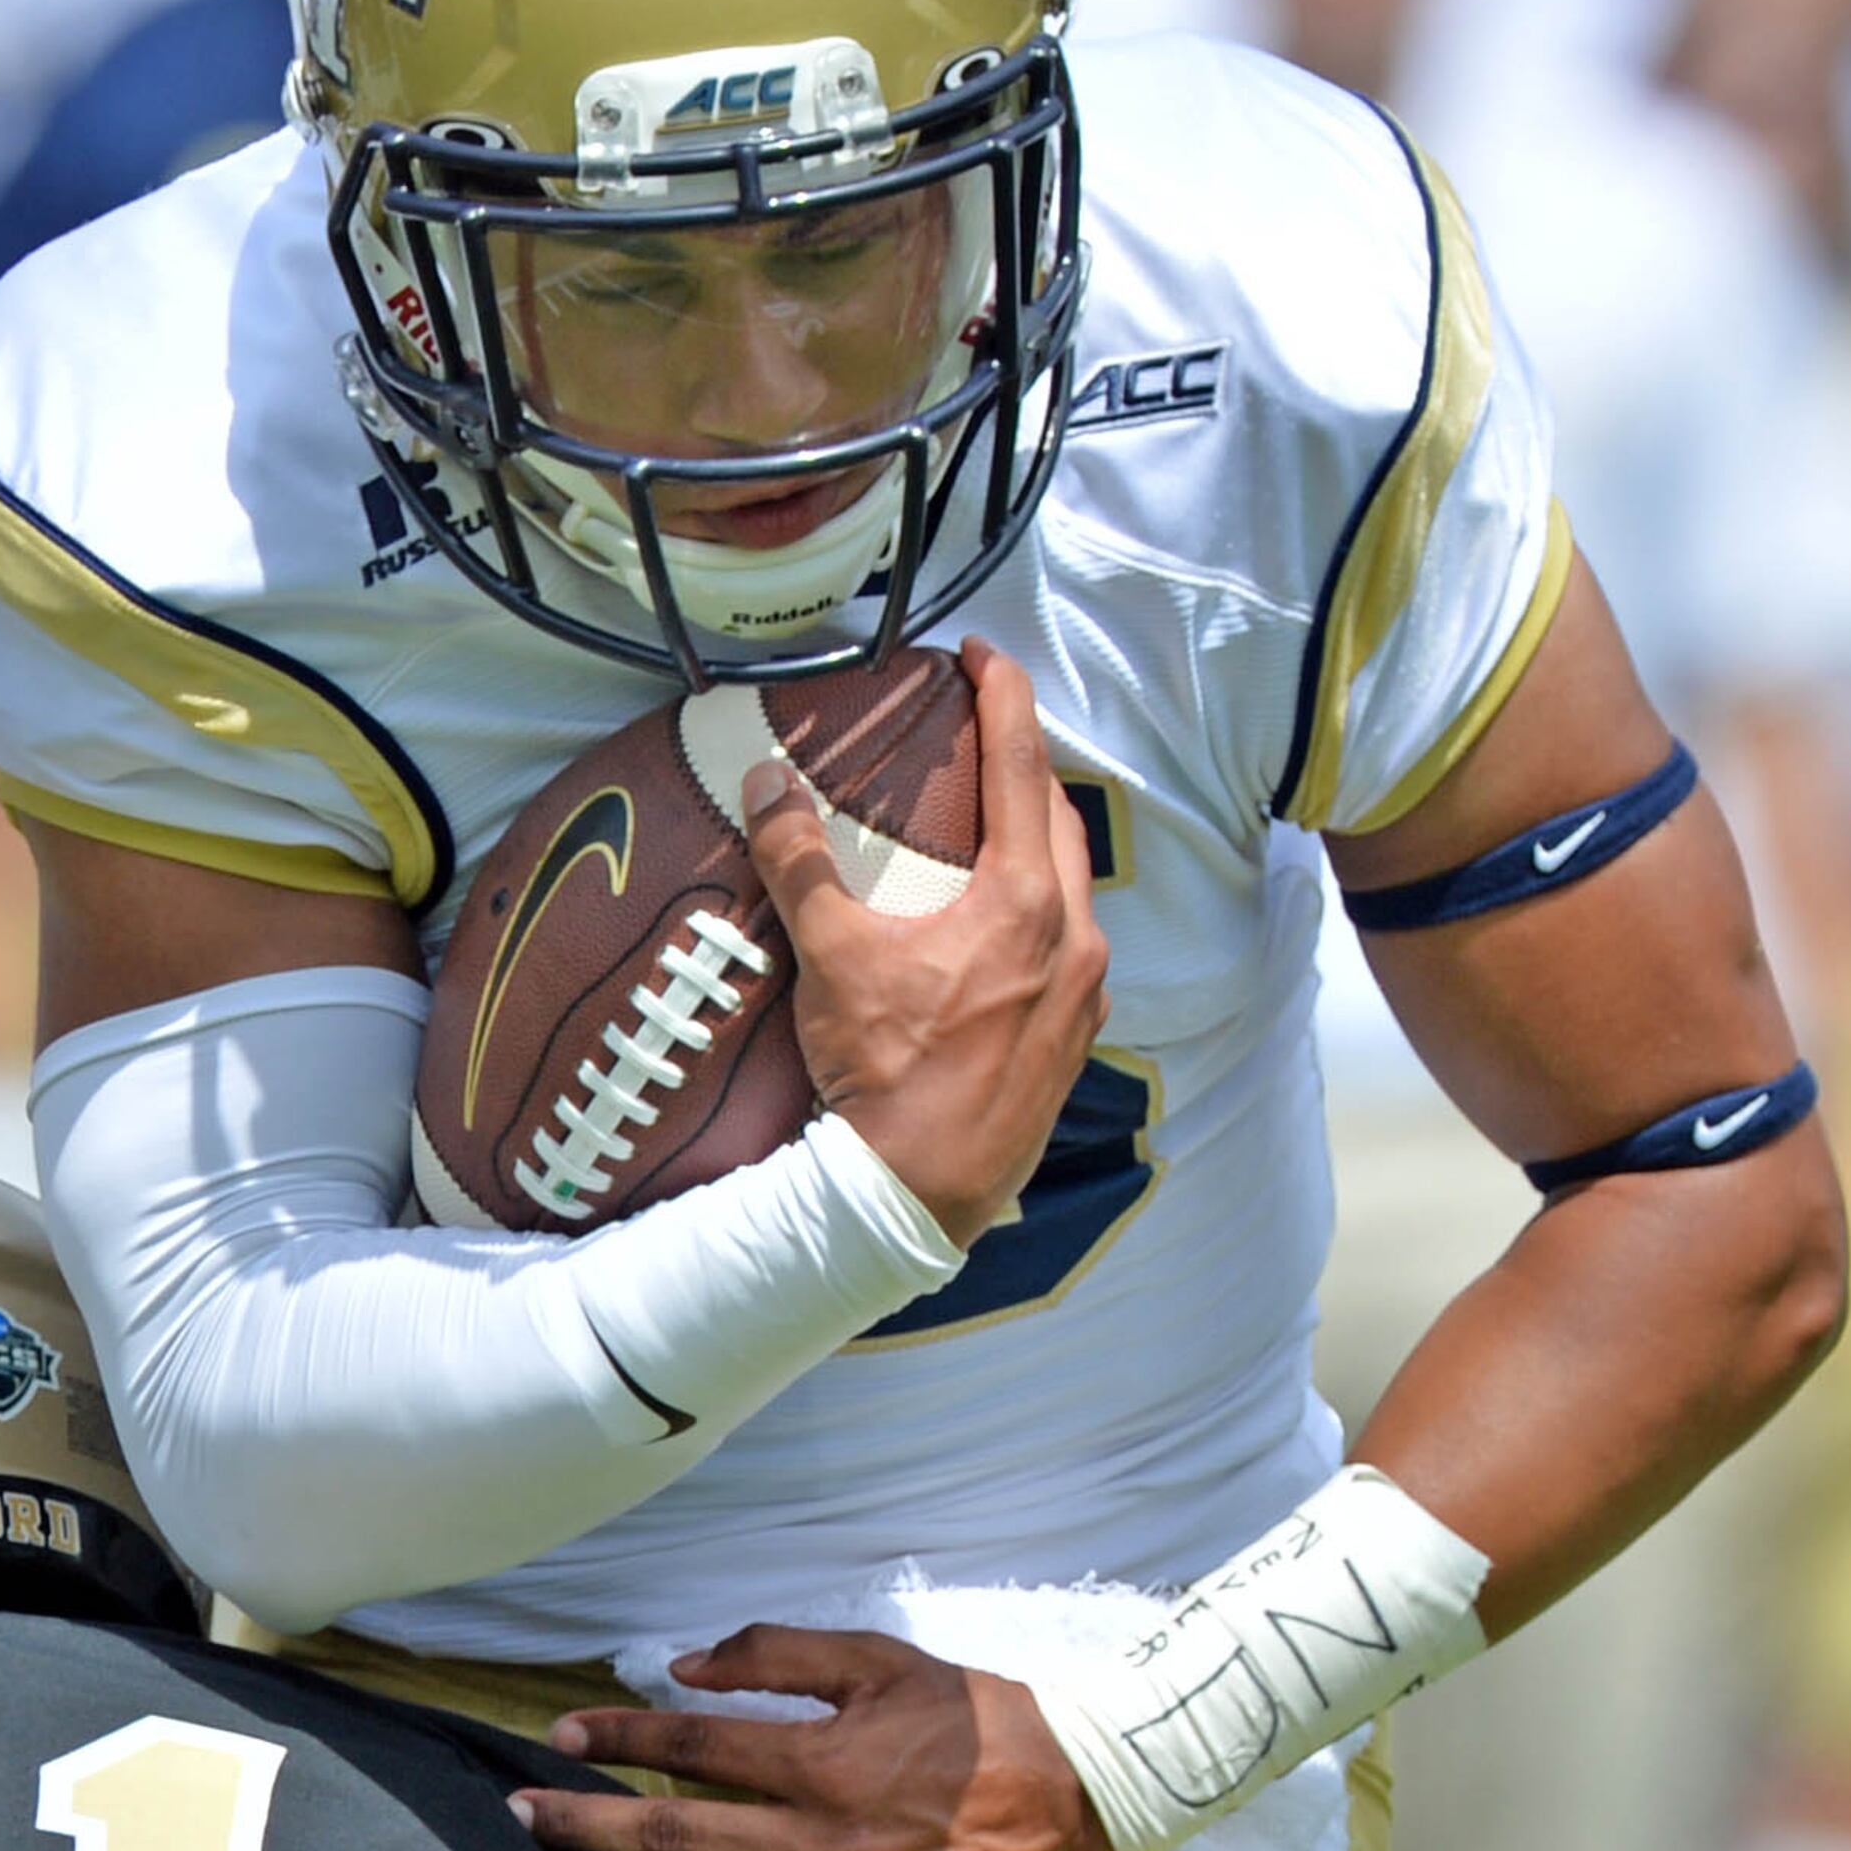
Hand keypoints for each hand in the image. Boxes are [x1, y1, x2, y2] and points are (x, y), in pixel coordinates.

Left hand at [512, 1624, 1117, 1850]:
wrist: (1085, 1795)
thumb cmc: (981, 1721)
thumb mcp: (882, 1660)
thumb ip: (779, 1654)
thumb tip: (684, 1666)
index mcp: (820, 1762)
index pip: (688, 1752)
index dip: (615, 1742)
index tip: (561, 1738)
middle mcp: (822, 1842)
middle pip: (674, 1838)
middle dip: (584, 1827)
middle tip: (519, 1820)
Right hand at [754, 638, 1108, 1240]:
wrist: (919, 1194)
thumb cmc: (886, 1075)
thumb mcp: (833, 959)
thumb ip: (802, 862)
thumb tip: (767, 783)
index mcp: (1025, 901)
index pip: (1024, 766)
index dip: (1005, 698)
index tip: (983, 656)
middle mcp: (1075, 938)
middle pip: (1059, 823)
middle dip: (1026, 770)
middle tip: (987, 739)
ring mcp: (1084, 994)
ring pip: (1071, 890)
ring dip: (1036, 848)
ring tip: (990, 834)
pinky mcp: (1074, 1041)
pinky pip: (1070, 952)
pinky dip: (1040, 918)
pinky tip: (1000, 936)